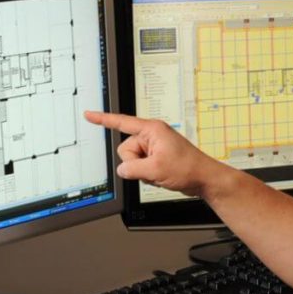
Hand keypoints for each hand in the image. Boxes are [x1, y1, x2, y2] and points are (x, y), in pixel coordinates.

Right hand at [84, 111, 212, 194]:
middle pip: (125, 150)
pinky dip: (148, 175)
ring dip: (143, 171)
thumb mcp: (155, 169)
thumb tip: (122, 170)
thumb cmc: (187, 168)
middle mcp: (151, 136)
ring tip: (160, 172)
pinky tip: (161, 175)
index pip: (122, 123)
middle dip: (135, 164)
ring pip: (132, 162)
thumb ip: (132, 169)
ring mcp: (154, 148)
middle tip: (153, 167)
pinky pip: (140, 168)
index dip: (103, 119)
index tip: (89, 114)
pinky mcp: (156, 158)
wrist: (203, 178)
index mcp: (152, 130)